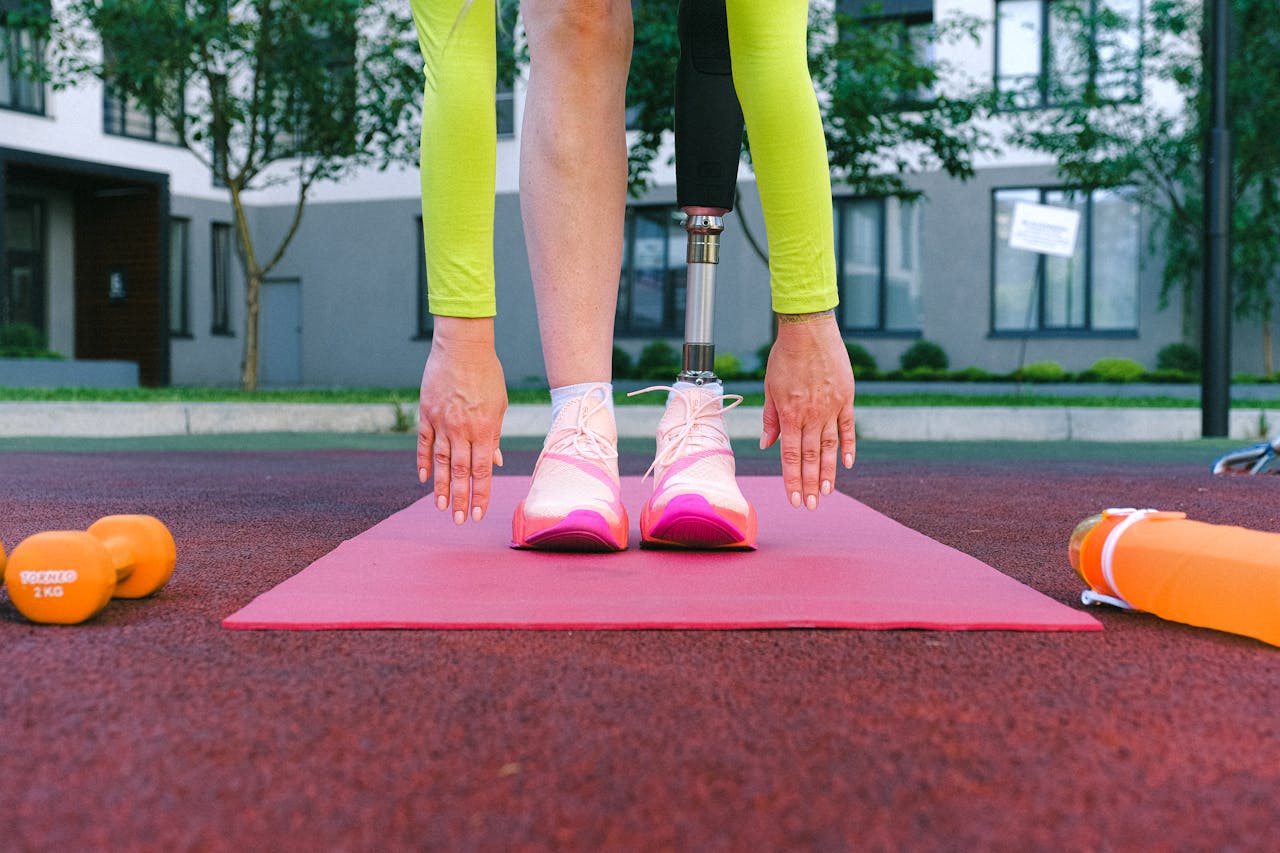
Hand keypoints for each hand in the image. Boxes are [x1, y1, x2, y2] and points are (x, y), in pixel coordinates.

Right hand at [417, 316, 507, 523]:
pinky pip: (423, 442)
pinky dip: (422, 461)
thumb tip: (494, 462)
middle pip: (459, 472)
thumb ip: (494, 436)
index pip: (482, 471)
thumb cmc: (487, 374)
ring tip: (441, 507)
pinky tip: (422, 478)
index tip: (479, 514)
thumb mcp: (499, 406)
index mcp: (485, 430)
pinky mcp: (426, 413)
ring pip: (439, 462)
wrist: (463, 346)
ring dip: (440, 487)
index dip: (480, 494)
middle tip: (459, 520)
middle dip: (461, 499)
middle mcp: (462, 430)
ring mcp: (441, 422)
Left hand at [760, 310, 855, 509]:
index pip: (790, 455)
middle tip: (812, 505)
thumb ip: (770, 418)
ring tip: (828, 492)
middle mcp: (811, 414)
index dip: (792, 479)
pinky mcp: (846, 397)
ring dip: (828, 472)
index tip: (795, 498)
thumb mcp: (770, 386)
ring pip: (830, 447)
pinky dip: (848, 447)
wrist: (809, 329)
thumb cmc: (784, 355)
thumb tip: (767, 445)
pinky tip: (847, 465)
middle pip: (811, 456)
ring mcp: (831, 407)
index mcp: (789, 413)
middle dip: (810, 483)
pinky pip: (848, 427)